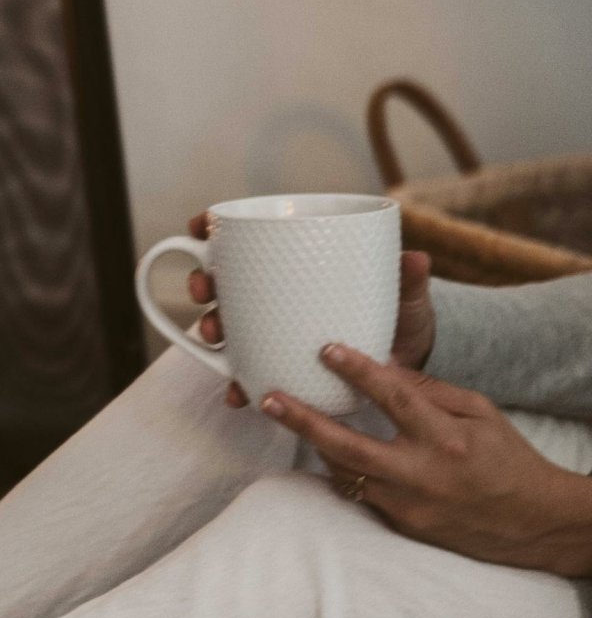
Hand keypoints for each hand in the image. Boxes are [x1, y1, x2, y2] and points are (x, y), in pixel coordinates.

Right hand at [184, 212, 436, 407]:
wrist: (407, 371)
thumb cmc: (402, 322)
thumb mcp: (407, 300)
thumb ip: (409, 281)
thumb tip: (416, 259)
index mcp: (296, 265)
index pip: (245, 238)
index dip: (213, 228)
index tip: (202, 226)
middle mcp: (273, 296)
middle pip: (222, 279)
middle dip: (201, 281)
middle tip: (205, 289)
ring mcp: (269, 331)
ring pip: (224, 323)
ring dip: (209, 327)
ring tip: (216, 336)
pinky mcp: (274, 366)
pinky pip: (246, 372)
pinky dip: (237, 382)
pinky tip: (238, 391)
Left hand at [259, 344, 591, 575]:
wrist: (532, 522)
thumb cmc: (506, 458)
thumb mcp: (480, 414)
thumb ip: (429, 391)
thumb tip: (382, 365)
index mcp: (447, 440)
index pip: (395, 399)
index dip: (358, 372)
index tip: (326, 348)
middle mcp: (422, 475)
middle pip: (347, 446)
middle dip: (302, 421)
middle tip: (267, 398)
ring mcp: (407, 506)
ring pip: (344, 472)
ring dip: (314, 444)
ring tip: (287, 414)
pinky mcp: (399, 526)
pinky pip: (358, 493)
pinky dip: (342, 469)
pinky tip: (326, 449)